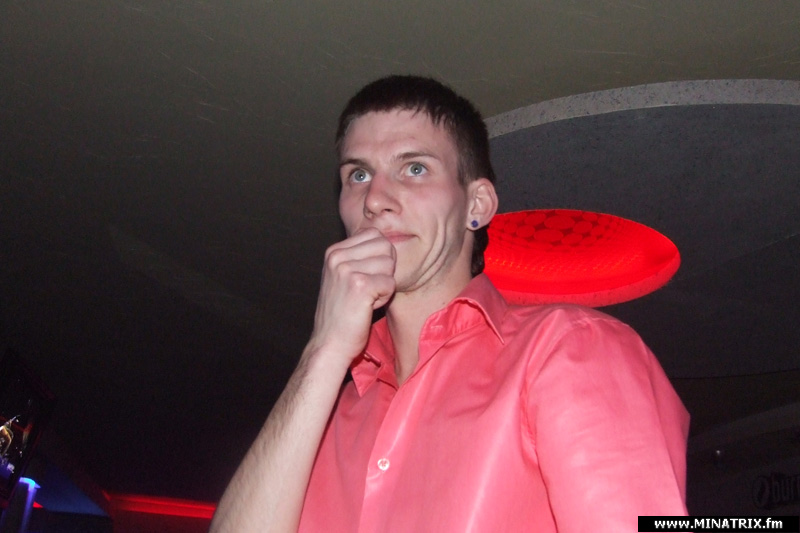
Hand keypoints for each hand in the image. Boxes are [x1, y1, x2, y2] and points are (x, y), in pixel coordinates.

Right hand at [307, 228, 395, 365]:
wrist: (330, 343)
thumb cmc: (342, 313)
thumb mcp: (343, 276)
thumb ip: (359, 256)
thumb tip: (386, 240)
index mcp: (334, 251)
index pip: (375, 235)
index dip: (379, 257)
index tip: (365, 277)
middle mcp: (337, 256)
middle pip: (386, 246)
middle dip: (385, 270)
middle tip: (368, 290)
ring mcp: (347, 270)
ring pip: (390, 265)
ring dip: (384, 285)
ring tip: (366, 299)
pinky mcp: (359, 285)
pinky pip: (390, 284)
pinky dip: (384, 298)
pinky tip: (367, 307)